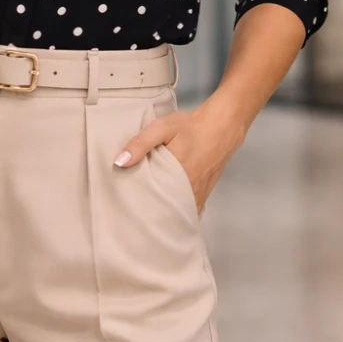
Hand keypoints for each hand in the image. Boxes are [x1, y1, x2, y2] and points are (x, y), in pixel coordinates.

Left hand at [113, 102, 246, 213]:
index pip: (152, 201)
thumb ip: (140, 144)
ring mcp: (199, 194)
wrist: (223, 125)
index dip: (138, 207)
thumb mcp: (162, 128)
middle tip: (132, 214)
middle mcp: (189, 191)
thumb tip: (120, 162)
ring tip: (147, 216)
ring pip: (178, 212)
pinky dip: (179, 212)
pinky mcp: (205, 193)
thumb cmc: (191, 126)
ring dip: (165, 215)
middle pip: (165, 211)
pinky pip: (189, 209)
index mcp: (175, 177)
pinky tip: (168, 211)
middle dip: (149, 214)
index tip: (125, 209)